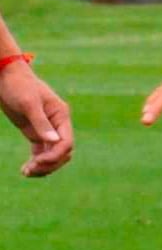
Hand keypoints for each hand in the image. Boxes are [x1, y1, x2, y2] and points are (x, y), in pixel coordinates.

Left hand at [0, 62, 73, 177]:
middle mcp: (58, 125)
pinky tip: (25, 169)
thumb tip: (54, 142)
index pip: (66, 142)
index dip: (55, 155)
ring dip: (43, 166)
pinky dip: (36, 162)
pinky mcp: (36, 132)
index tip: (38, 161)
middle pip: (62, 152)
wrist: (6, 77)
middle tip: (30, 170)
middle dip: (49, 164)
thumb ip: (41, 123)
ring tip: (26, 172)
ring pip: (52, 155)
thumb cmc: (18, 86)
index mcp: (61, 116)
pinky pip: (41, 152)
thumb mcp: (28, 104)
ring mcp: (47, 130)